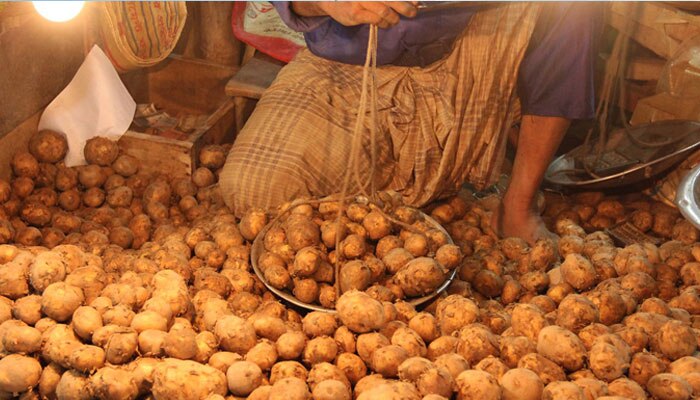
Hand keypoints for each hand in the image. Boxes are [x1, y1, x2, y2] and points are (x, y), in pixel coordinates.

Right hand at [292, 2, 417, 28]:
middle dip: (405, 7)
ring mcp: (362, 0)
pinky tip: (385, 24)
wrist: (333, 2)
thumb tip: (411, 1)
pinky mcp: (356, 12)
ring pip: (386, 11)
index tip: (416, 2)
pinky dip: (384, 23)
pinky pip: (376, 20)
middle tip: (412, 12)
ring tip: (394, 21)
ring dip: (393, 18)